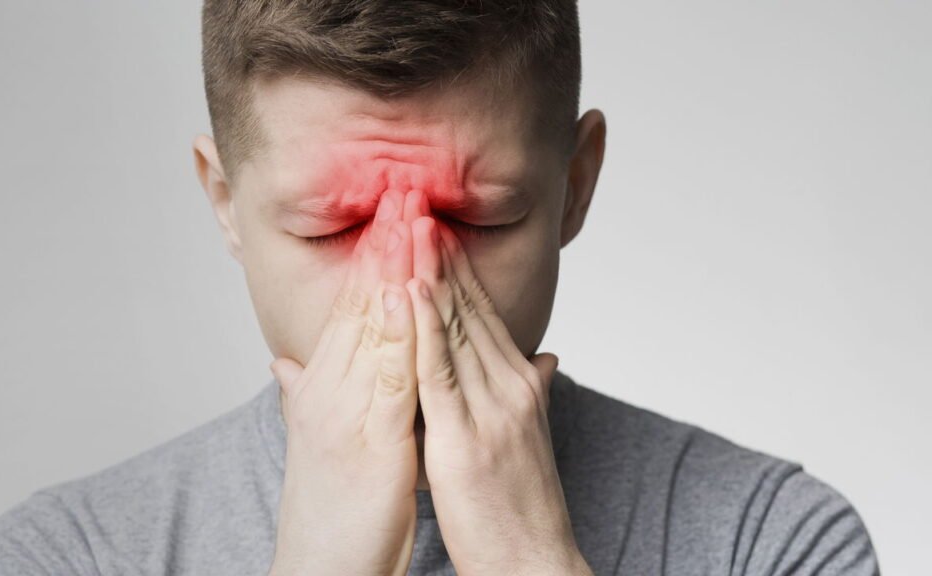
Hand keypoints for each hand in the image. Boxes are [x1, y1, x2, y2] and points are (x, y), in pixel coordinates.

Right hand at [268, 190, 420, 575]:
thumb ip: (305, 394)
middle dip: (384, 244)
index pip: (350, 307)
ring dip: (394, 269)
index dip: (372, 257)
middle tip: (402, 186)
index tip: (391, 210)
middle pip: (359, 303)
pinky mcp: (371, 441)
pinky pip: (389, 377)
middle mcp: (329, 389)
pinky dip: (402, 333)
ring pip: (373, 327)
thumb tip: (287, 364)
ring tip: (410, 217)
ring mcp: (346, 412)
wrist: (318, 565)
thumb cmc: (328, 504)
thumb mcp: (317, 438)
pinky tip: (414, 294)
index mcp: (323, 386)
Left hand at [404, 214, 593, 575]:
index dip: (458, 268)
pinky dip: (425, 327)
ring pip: (455, 327)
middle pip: (469, 307)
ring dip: (431, 272)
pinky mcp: (467, 436)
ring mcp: (492, 408)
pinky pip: (441, 371)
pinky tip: (410, 290)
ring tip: (410, 224)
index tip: (434, 226)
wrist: (535, 560)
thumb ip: (533, 392)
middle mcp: (510, 386)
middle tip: (417, 203)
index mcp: (518, 384)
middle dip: (441, 254)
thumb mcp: (530, 437)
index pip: (483, 313)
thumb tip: (544, 360)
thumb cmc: (523, 504)